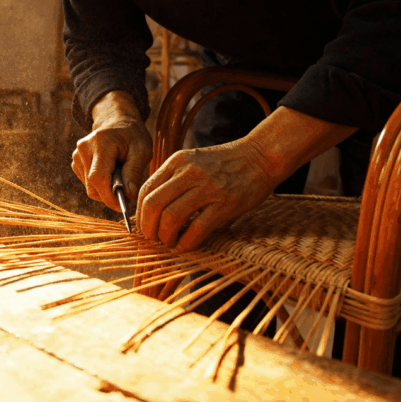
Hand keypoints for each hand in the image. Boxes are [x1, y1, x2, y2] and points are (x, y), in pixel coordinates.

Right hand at [71, 91, 152, 212]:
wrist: (116, 120)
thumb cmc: (132, 134)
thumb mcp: (142, 149)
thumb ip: (135, 171)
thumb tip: (128, 195)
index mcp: (101, 142)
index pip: (98, 178)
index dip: (109, 197)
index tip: (123, 207)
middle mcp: (84, 148)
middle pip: (92, 186)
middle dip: (110, 196)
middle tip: (128, 194)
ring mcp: (77, 155)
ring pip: (90, 187)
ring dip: (106, 190)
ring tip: (121, 176)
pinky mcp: (76, 161)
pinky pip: (87, 183)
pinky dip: (100, 184)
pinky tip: (111, 172)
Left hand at [136, 138, 276, 250]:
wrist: (261, 156)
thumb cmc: (226, 163)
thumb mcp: (194, 161)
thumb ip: (174, 179)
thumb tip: (152, 208)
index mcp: (177, 161)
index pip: (145, 190)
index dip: (139, 214)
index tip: (144, 226)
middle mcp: (189, 172)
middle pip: (153, 205)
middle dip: (148, 228)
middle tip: (153, 239)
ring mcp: (207, 187)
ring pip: (171, 218)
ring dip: (165, 237)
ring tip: (170, 243)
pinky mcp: (225, 203)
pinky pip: (197, 229)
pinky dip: (186, 243)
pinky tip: (186, 245)